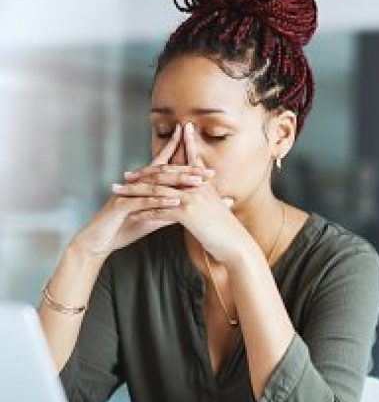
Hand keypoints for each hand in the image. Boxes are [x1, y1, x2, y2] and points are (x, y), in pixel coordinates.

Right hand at [73, 125, 209, 257]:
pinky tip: (175, 202)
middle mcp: (136, 184)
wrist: (99, 242)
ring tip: (196, 182)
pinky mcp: (121, 205)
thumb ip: (171, 211)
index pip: (168, 171)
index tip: (211, 171)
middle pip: (165, 172)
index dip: (188, 168)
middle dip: (187, 170)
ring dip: (177, 182)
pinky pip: (143, 201)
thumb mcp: (153, 218)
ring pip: (156, 184)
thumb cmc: (125, 228)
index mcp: (145, 186)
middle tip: (207, 171)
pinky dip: (160, 201)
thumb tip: (191, 208)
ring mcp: (128, 193)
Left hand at [118, 122, 251, 264]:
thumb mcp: (216, 208)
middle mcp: (197, 185)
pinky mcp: (187, 212)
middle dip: (142, 174)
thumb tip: (197, 197)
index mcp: (203, 183)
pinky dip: (144, 212)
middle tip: (125, 176)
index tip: (151, 156)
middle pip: (163, 174)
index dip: (165, 157)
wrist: (236, 245)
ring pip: (157, 190)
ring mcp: (192, 197)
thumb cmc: (227, 231)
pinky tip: (132, 215)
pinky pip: (160, 209)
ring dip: (135, 192)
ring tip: (119, 194)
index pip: (183, 162)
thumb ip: (206, 198)